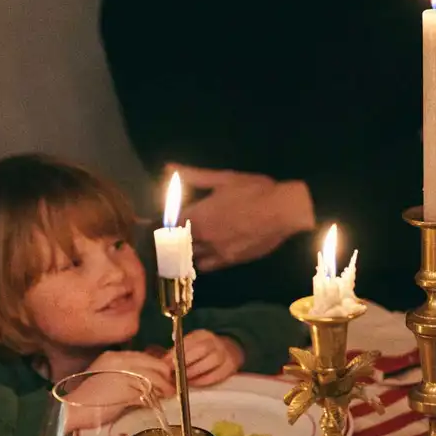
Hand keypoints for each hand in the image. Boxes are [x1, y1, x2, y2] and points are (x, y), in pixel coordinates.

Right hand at [84, 350, 174, 397]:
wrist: (71, 410)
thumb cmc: (87, 399)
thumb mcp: (106, 378)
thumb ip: (125, 374)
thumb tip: (149, 379)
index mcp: (113, 356)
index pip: (145, 356)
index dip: (158, 366)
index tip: (165, 376)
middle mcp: (119, 360)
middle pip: (154, 363)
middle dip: (165, 375)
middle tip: (171, 386)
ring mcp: (123, 373)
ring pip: (154, 376)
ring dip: (165, 386)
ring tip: (169, 394)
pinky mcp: (125, 388)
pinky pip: (149, 390)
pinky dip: (157, 395)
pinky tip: (159, 400)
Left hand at [165, 330, 244, 386]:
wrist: (229, 350)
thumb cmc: (204, 351)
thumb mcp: (192, 346)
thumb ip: (179, 351)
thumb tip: (163, 361)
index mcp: (202, 335)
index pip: (188, 341)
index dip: (176, 353)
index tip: (166, 363)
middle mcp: (215, 341)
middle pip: (201, 349)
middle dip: (185, 362)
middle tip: (174, 373)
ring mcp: (225, 353)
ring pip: (210, 361)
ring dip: (194, 372)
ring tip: (183, 379)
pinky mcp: (230, 367)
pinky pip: (216, 374)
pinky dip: (203, 380)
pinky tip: (194, 383)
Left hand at [172, 165, 314, 271]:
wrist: (284, 211)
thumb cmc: (254, 191)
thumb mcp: (222, 179)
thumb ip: (193, 176)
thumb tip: (169, 168)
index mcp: (198, 215)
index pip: (168, 224)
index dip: (160, 223)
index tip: (152, 221)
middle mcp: (202, 237)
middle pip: (175, 245)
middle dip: (169, 240)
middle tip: (166, 236)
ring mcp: (216, 252)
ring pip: (189, 258)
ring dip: (183, 253)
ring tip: (182, 247)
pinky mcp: (230, 261)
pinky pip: (207, 267)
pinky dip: (200, 262)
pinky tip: (200, 256)